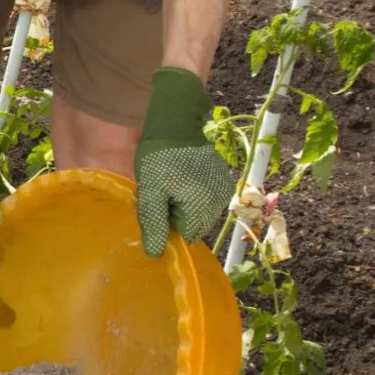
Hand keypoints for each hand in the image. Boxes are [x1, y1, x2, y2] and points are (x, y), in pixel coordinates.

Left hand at [134, 66, 234, 256]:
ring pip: (201, 214)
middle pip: (195, 225)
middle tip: (164, 194)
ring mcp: (224, 189)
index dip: (170, 225)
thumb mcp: (150, 192)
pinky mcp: (223, 179)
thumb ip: (154, 224)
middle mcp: (220, 200)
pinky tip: (182, 180)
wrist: (176, 120)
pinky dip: (194, 196)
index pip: (186, 235)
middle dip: (178, 216)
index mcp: (203, 205)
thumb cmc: (159, 156)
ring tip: (172, 185)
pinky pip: (207, 200)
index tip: (159, 206)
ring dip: (185, 206)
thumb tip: (156, 255)